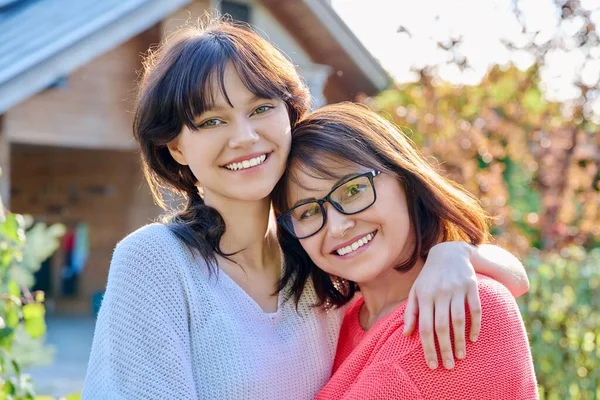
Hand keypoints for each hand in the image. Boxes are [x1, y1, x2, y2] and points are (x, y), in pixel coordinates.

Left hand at [403, 242, 481, 369]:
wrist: (450, 252)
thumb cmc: (429, 277)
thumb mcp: (416, 290)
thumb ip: (410, 312)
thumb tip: (406, 334)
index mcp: (424, 295)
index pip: (424, 326)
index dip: (428, 347)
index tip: (432, 364)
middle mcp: (440, 293)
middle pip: (442, 326)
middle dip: (444, 348)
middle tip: (448, 365)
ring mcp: (456, 289)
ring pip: (459, 320)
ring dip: (460, 341)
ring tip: (460, 356)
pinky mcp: (471, 286)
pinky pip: (475, 309)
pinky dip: (475, 325)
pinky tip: (473, 338)